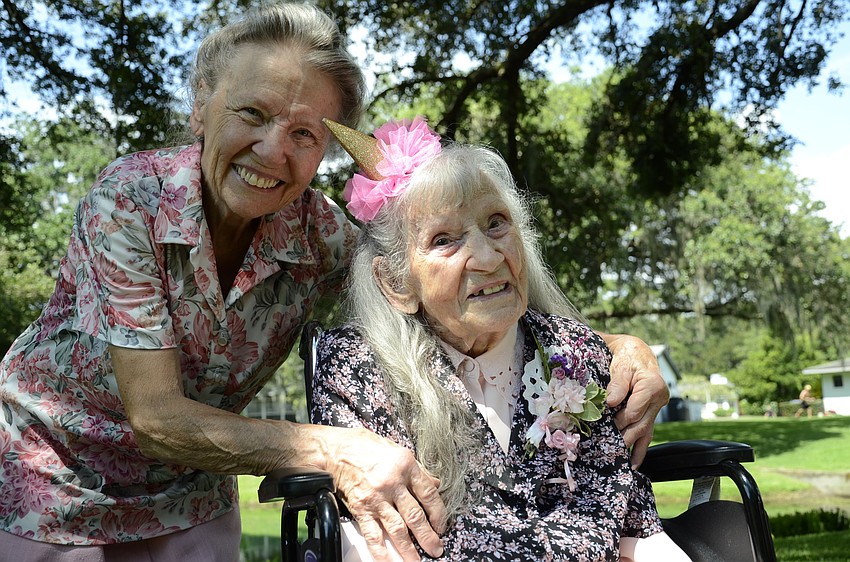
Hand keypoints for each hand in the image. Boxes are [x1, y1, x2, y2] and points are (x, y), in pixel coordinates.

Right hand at [325, 427, 446, 561]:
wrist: (334, 450)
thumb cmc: (364, 446)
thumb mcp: (396, 449)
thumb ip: (417, 469)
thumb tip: (434, 483)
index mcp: (405, 465)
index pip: (429, 494)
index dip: (438, 513)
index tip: (441, 525)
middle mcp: (393, 482)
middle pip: (415, 516)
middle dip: (428, 536)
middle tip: (436, 549)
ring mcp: (376, 497)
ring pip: (397, 529)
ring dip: (409, 549)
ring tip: (417, 560)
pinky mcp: (361, 508)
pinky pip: (373, 534)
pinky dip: (381, 552)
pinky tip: (389, 561)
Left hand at [597, 333, 668, 467]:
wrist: (636, 353)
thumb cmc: (627, 357)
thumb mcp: (621, 366)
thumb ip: (617, 385)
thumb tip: (610, 403)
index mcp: (653, 386)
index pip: (634, 409)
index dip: (619, 418)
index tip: (604, 424)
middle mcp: (659, 400)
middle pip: (639, 423)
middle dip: (623, 436)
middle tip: (607, 448)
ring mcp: (656, 409)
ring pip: (644, 432)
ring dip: (632, 448)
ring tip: (621, 464)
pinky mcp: (651, 415)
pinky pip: (647, 434)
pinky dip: (640, 450)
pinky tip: (633, 464)